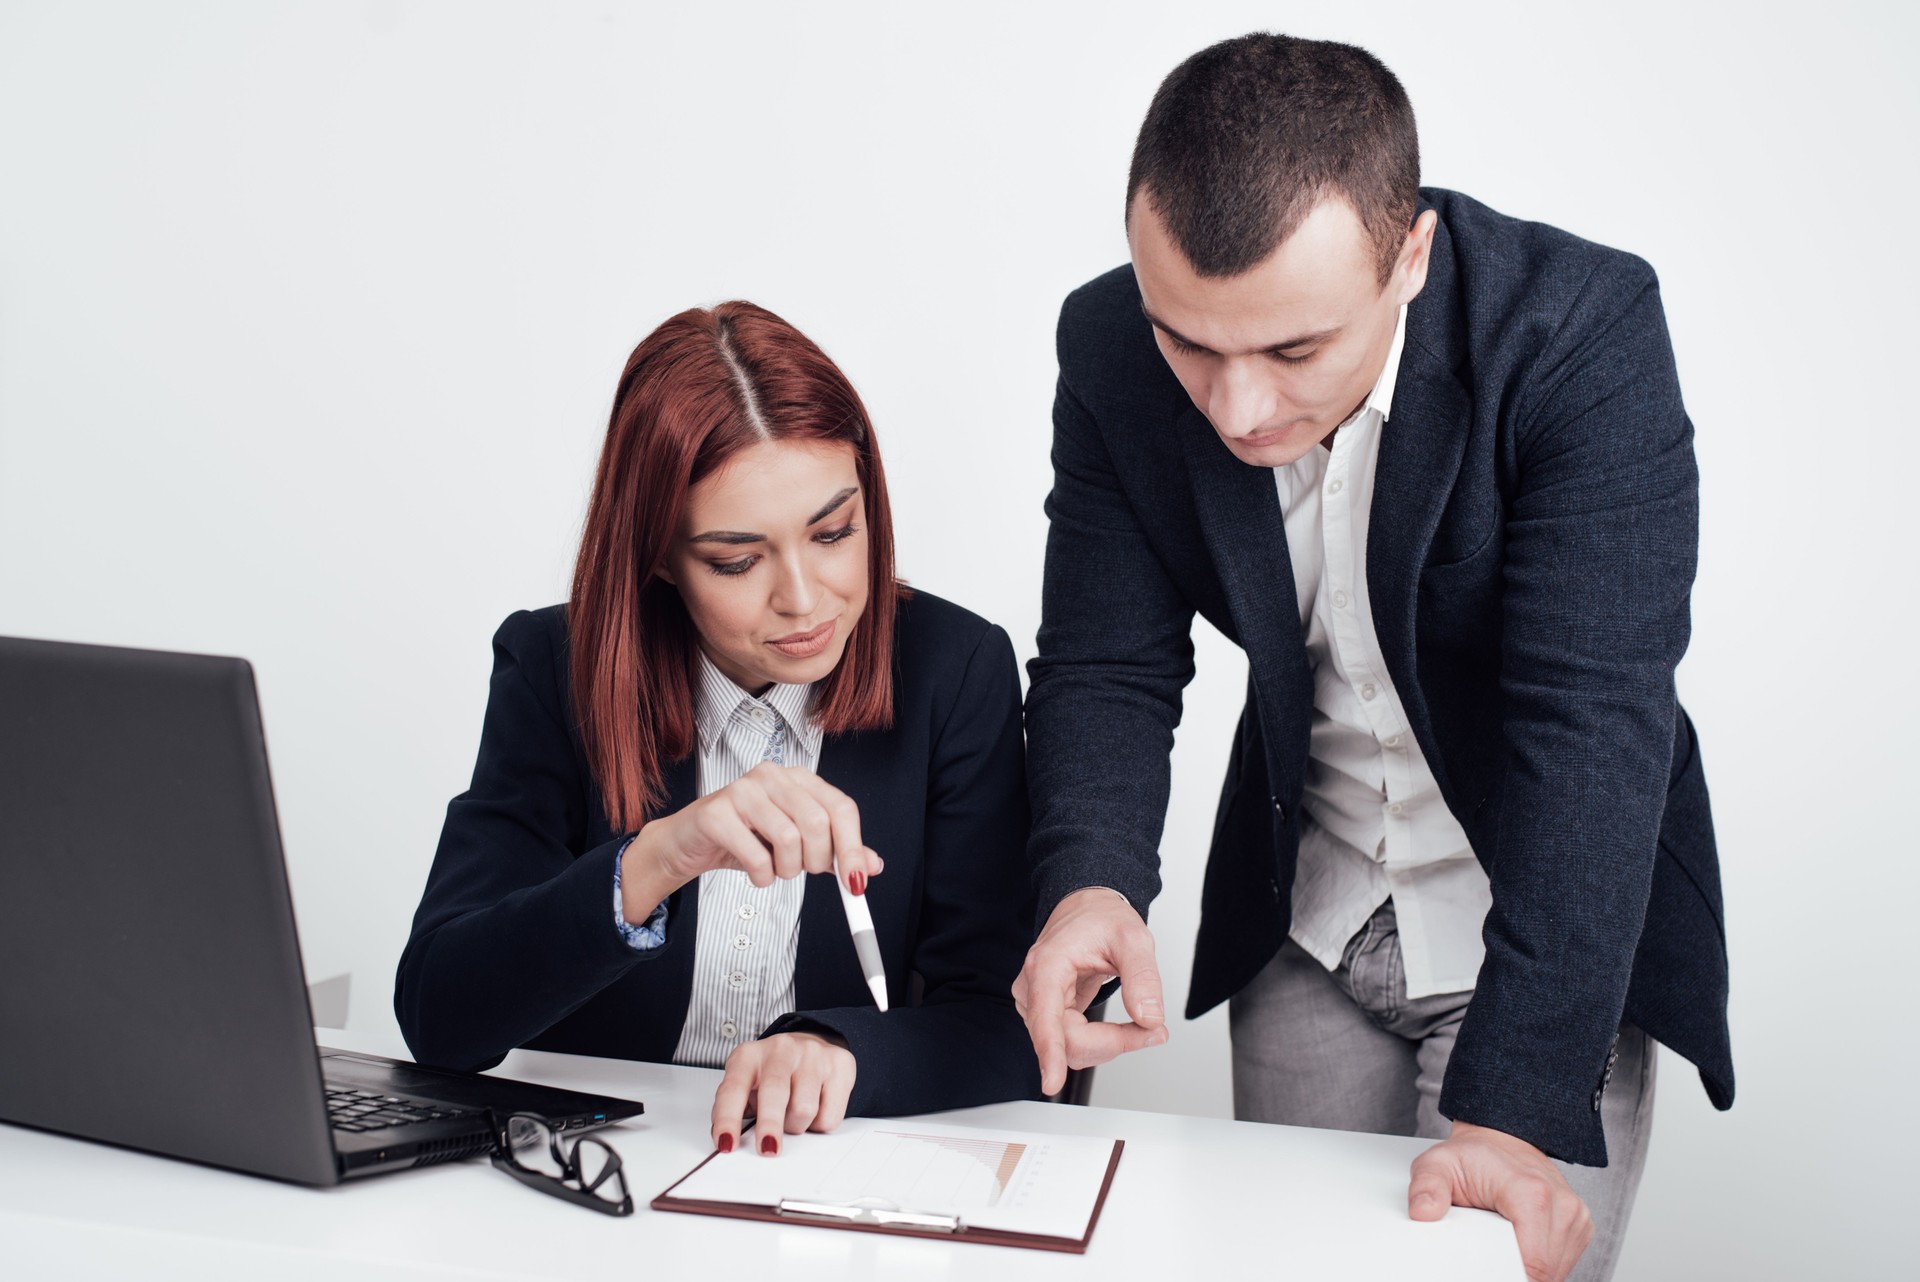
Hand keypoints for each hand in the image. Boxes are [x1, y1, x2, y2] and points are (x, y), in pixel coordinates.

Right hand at [620, 763, 883, 922]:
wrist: (690, 843)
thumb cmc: (746, 839)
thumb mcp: (797, 846)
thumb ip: (835, 852)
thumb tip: (872, 866)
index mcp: (799, 779)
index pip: (841, 807)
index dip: (853, 847)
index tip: (856, 883)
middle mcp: (774, 775)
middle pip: (818, 823)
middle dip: (816, 861)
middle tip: (803, 873)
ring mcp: (743, 789)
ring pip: (789, 839)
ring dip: (786, 870)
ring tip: (773, 869)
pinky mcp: (717, 812)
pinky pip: (755, 855)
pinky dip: (762, 876)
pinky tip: (755, 873)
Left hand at [709, 1031, 856, 1155]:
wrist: (809, 1045)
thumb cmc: (771, 1074)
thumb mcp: (747, 1085)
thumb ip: (737, 1110)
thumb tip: (732, 1143)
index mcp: (749, 1055)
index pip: (733, 1089)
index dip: (728, 1119)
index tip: (727, 1144)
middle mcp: (780, 1049)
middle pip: (775, 1092)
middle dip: (770, 1126)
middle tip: (768, 1149)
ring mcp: (812, 1054)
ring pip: (804, 1109)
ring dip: (796, 1126)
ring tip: (792, 1117)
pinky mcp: (840, 1064)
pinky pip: (829, 1116)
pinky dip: (819, 1125)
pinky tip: (815, 1108)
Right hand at [1011, 887, 1168, 1095]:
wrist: (1087, 909)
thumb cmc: (1102, 919)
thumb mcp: (1133, 938)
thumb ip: (1143, 977)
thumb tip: (1148, 1018)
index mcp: (1047, 964)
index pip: (1046, 1015)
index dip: (1050, 1051)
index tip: (1051, 1081)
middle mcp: (1033, 987)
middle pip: (1065, 1040)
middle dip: (1112, 1042)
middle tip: (1152, 1030)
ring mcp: (1037, 1003)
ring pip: (1069, 1048)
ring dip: (1108, 1044)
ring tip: (1140, 1024)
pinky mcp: (1047, 1014)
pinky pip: (1072, 1043)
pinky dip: (1102, 1041)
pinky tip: (1122, 1028)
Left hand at [1408, 1121, 1593, 1281]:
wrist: (1503, 1139)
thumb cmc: (1474, 1155)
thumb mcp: (1438, 1163)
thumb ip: (1426, 1187)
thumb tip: (1423, 1212)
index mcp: (1532, 1193)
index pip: (1534, 1263)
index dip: (1507, 1275)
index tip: (1484, 1271)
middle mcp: (1562, 1205)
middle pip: (1543, 1272)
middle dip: (1511, 1270)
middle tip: (1486, 1252)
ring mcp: (1575, 1217)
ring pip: (1554, 1272)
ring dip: (1528, 1268)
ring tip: (1501, 1243)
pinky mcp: (1580, 1227)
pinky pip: (1560, 1264)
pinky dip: (1539, 1262)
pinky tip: (1518, 1244)